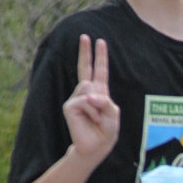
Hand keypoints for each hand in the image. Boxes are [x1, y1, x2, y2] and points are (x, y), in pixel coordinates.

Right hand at [62, 36, 121, 165]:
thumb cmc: (106, 131)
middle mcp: (87, 92)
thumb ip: (104, 101)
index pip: (99, 71)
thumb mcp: (113, 114)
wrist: (96, 147)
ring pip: (88, 88)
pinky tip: (90, 120)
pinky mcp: (70, 106)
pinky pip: (83, 101)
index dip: (100, 57)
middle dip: (85, 52)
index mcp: (99, 92)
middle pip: (85, 68)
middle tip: (84, 36)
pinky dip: (91, 111)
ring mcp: (77, 98)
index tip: (99, 41)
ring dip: (97, 105)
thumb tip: (88, 96)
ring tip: (97, 119)